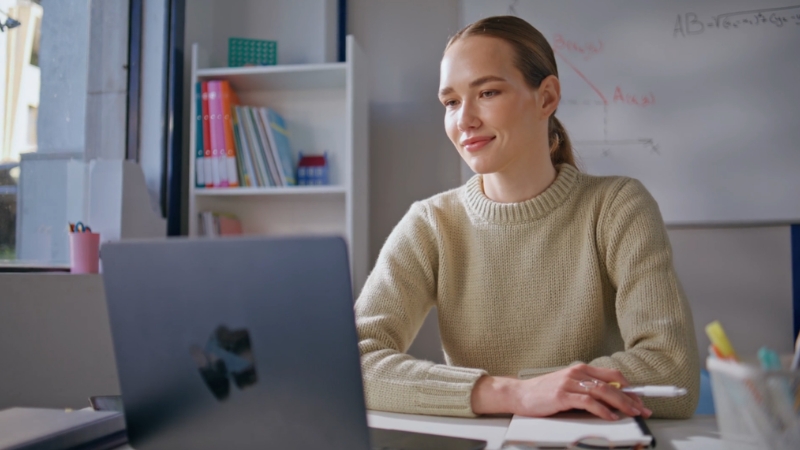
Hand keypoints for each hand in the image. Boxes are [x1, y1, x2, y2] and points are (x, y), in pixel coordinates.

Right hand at [471, 364, 651, 419]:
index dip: (630, 387)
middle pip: (611, 384)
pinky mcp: (562, 395)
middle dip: (631, 397)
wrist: (520, 394)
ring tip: (632, 413)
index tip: (642, 399)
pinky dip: (602, 410)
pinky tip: (610, 416)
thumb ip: (588, 390)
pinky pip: (587, 402)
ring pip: (602, 391)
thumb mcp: (569, 387)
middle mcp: (577, 373)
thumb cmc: (544, 393)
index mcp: (581, 370)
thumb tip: (612, 400)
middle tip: (643, 409)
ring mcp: (569, 383)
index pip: (612, 376)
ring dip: (621, 403)